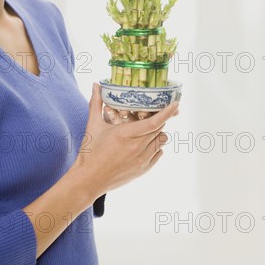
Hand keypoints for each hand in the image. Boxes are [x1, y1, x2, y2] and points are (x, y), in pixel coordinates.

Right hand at [73, 82, 178, 196]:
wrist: (88, 180)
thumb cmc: (89, 152)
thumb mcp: (92, 125)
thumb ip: (95, 102)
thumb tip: (96, 84)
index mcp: (126, 134)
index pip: (154, 122)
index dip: (167, 112)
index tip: (176, 104)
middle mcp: (137, 147)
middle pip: (158, 128)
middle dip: (157, 119)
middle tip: (150, 113)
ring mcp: (141, 160)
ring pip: (160, 141)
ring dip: (157, 132)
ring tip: (146, 129)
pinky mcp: (143, 170)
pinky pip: (158, 153)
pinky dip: (155, 146)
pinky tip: (145, 143)